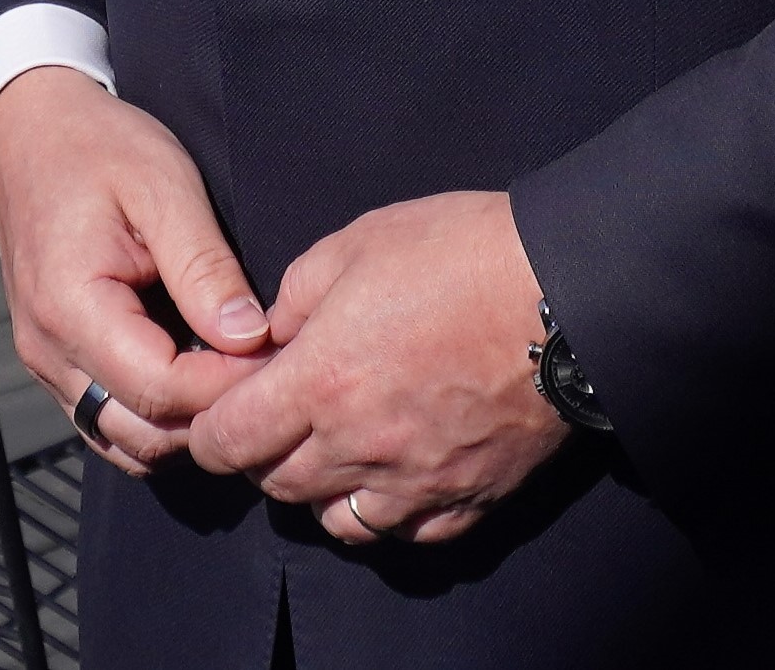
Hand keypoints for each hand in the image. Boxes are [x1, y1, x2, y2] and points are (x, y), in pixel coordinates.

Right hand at [0, 67, 272, 474]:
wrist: (32, 129)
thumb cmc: (100, 147)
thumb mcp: (165, 187)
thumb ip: (205, 268)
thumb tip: (249, 337)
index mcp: (71, 306)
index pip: (161, 388)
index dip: (228, 386)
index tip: (280, 355)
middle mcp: (48, 350)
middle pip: (143, 431)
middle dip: (211, 414)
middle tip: (267, 371)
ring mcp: (45, 361)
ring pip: (123, 439)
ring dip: (184, 423)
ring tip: (234, 374)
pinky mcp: (54, 360)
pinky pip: (106, 419)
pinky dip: (154, 415)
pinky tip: (195, 375)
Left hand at [183, 192, 564, 548]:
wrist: (566, 290)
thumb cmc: (460, 253)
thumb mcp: (357, 242)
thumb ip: (296, 294)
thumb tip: (274, 335)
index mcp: (320, 382)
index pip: (229, 441)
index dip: (209, 431)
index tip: (217, 412)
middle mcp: (360, 446)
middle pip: (278, 484)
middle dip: (262, 456)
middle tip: (277, 418)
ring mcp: (417, 481)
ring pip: (338, 523)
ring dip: (321, 491)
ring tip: (334, 451)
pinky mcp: (469, 496)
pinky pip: (408, 532)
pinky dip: (388, 513)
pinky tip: (393, 477)